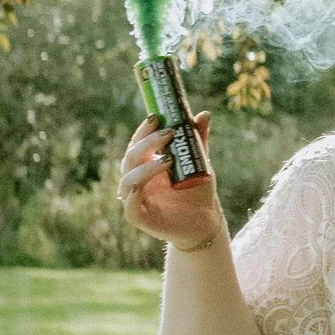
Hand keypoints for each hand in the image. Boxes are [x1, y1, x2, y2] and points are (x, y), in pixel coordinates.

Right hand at [119, 112, 226, 255]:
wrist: (205, 221)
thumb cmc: (197, 190)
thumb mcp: (198, 162)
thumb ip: (197, 140)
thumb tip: (203, 114)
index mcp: (145, 164)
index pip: (137, 143)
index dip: (144, 130)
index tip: (157, 116)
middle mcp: (136, 179)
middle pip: (131, 157)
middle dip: (148, 143)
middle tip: (169, 133)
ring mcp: (135, 198)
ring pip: (129, 179)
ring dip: (146, 166)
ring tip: (170, 160)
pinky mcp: (137, 217)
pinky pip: (130, 204)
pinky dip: (136, 192)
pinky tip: (146, 185)